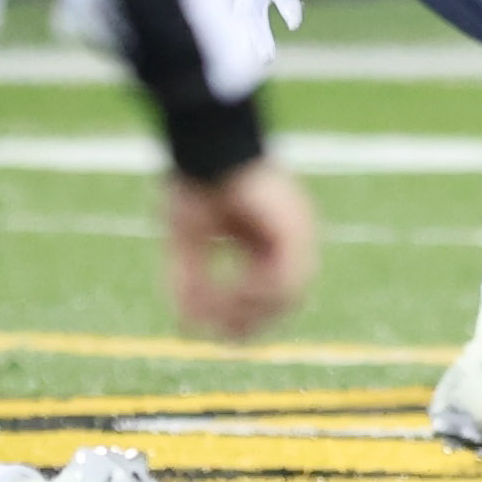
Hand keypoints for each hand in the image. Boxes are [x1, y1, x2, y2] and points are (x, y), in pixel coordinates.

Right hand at [167, 158, 317, 337]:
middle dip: (252, 323)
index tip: (217, 338)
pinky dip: (262, 291)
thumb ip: (189, 282)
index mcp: (265, 238)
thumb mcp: (187, 242)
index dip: (243, 320)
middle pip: (282, 300)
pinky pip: (288, 276)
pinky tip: (237, 288)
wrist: (207, 143)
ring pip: (289, 294)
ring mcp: (296, 232)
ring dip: (254, 310)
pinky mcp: (294, 228)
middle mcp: (288, 238)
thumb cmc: (194, 180)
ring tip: (222, 307)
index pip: (266, 293)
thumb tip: (186, 328)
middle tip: (223, 338)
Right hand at [232, 0, 372, 69]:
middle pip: (252, 6)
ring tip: (258, 66)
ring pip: (241, 16)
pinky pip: (239, 18)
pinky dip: (241, 37)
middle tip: (267, 59)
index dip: (286, 3)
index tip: (296, 25)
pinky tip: (247, 61)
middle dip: (258, 32)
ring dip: (247, 40)